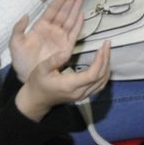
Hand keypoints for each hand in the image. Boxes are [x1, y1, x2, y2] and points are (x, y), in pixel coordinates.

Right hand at [12, 0, 111, 120]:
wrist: (36, 100)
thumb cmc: (38, 83)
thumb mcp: (41, 69)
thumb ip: (53, 60)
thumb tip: (66, 52)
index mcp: (70, 85)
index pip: (92, 75)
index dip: (100, 60)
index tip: (102, 47)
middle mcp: (79, 92)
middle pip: (100, 77)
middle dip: (106, 59)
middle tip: (107, 44)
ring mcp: (82, 96)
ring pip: (102, 82)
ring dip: (107, 66)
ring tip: (106, 51)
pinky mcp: (83, 96)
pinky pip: (99, 86)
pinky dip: (104, 74)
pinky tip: (104, 63)